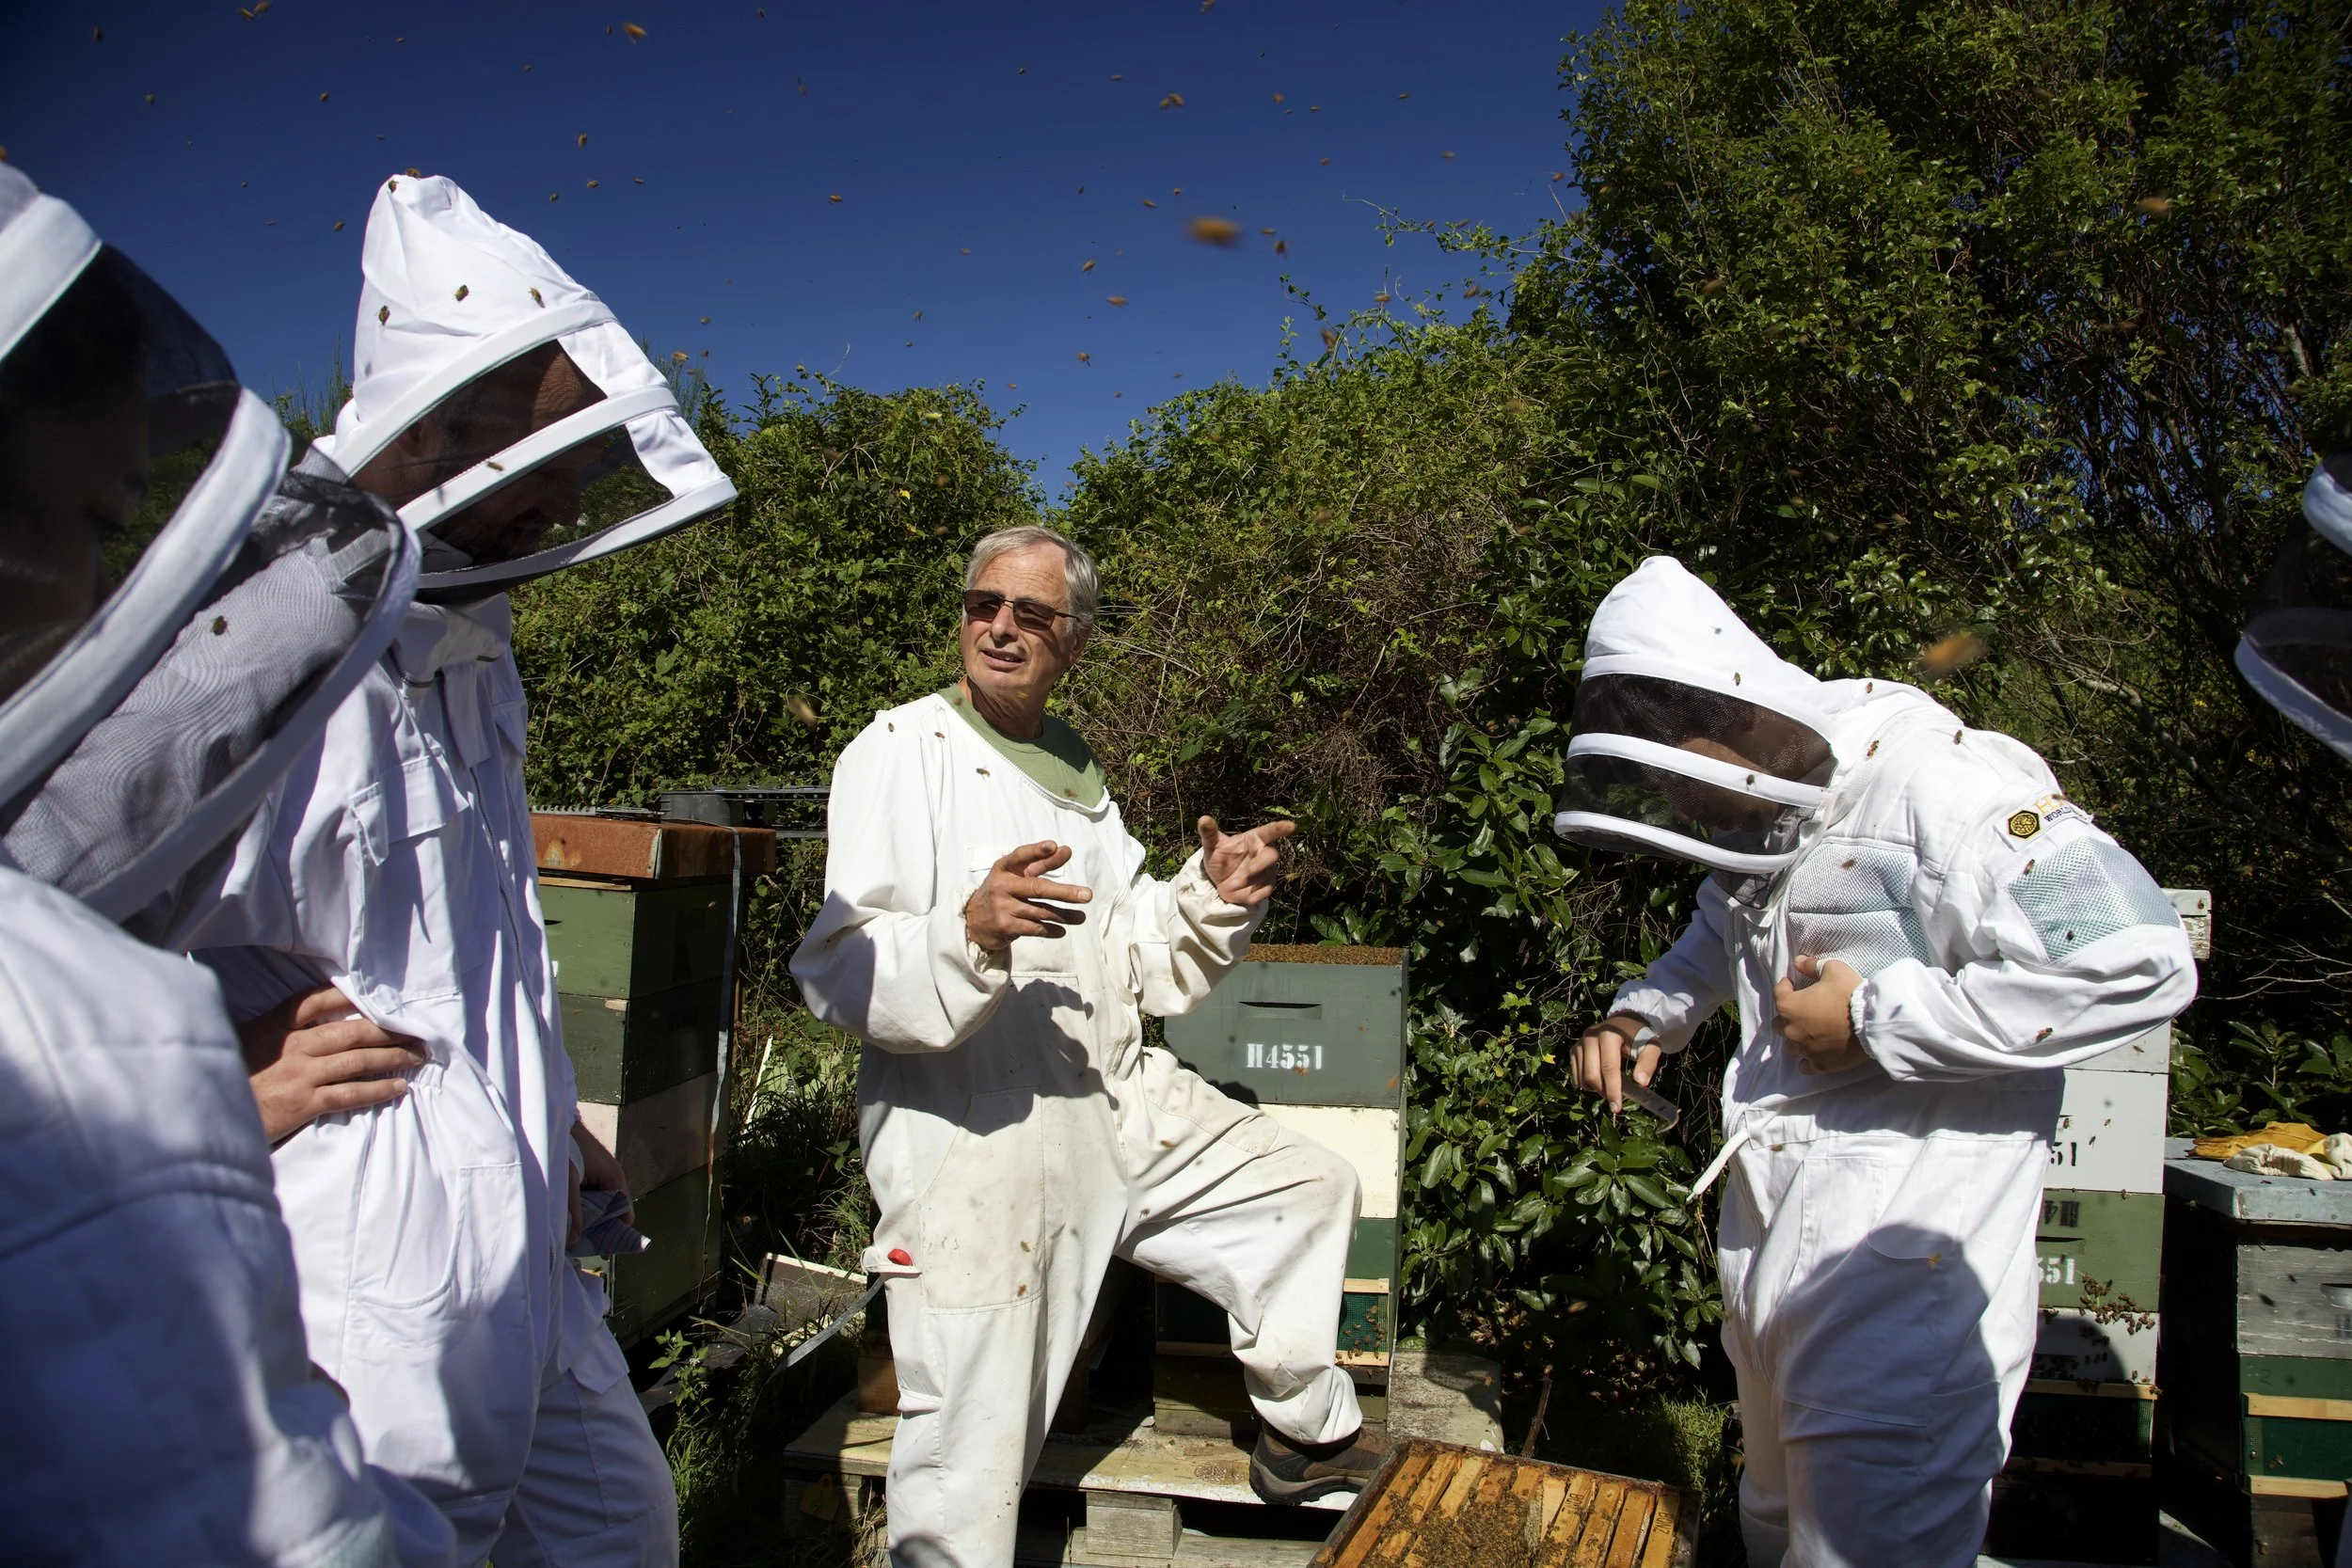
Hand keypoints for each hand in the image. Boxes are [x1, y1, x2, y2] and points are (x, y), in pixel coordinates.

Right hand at [239, 985, 426, 1142]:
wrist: (204, 1115)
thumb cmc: (222, 1081)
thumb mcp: (239, 1044)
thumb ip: (266, 1032)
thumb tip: (295, 1027)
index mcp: (274, 1026)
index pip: (315, 1000)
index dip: (349, 996)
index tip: (378, 996)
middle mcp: (292, 1045)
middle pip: (351, 1031)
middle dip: (388, 1030)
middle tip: (416, 1031)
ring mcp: (300, 1073)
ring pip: (357, 1060)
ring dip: (393, 1057)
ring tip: (417, 1056)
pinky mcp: (304, 1102)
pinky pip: (350, 1093)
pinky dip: (378, 1089)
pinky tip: (398, 1087)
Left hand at [569, 1119, 630, 1246]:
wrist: (556, 1124)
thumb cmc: (567, 1148)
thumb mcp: (569, 1181)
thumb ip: (574, 1210)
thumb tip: (574, 1238)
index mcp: (614, 1179)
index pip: (625, 1213)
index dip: (619, 1233)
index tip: (608, 1251)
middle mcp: (611, 1179)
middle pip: (613, 1211)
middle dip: (602, 1229)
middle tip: (589, 1247)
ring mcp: (600, 1177)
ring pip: (601, 1206)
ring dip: (591, 1220)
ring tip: (577, 1237)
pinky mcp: (589, 1177)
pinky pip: (592, 1198)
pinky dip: (584, 1210)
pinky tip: (570, 1219)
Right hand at [964, 840, 1091, 955]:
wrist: (973, 921)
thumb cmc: (1002, 892)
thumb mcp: (1016, 874)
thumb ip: (1042, 862)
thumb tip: (1067, 850)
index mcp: (1003, 868)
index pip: (1020, 856)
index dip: (1036, 851)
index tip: (1053, 846)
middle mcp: (1002, 886)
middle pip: (1037, 888)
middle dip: (1064, 892)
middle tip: (1087, 895)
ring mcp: (1002, 907)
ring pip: (1040, 911)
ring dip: (1064, 915)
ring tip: (1081, 917)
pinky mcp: (1005, 926)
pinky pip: (1034, 928)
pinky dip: (1050, 930)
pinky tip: (1062, 930)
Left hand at [1198, 816, 1295, 906]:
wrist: (1219, 880)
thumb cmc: (1220, 857)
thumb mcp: (1212, 845)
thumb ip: (1209, 833)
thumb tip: (1203, 819)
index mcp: (1254, 838)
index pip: (1269, 831)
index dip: (1280, 828)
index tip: (1290, 826)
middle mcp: (1264, 853)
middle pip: (1271, 856)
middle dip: (1258, 866)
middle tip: (1243, 875)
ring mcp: (1268, 871)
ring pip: (1265, 877)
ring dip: (1247, 884)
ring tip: (1227, 887)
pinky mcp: (1266, 886)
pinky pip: (1263, 892)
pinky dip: (1250, 895)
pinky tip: (1237, 896)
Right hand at [1572, 1013, 1661, 1112]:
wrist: (1624, 1022)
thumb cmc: (1638, 1036)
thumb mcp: (1650, 1046)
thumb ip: (1648, 1062)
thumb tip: (1641, 1082)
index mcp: (1609, 1035)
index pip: (1609, 1067)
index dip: (1613, 1089)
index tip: (1617, 1107)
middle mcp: (1590, 1037)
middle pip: (1592, 1074)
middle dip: (1603, 1092)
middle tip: (1616, 1100)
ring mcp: (1580, 1043)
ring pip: (1582, 1077)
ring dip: (1595, 1089)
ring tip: (1610, 1088)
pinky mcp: (1574, 1049)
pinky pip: (1576, 1074)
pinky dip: (1587, 1084)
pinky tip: (1600, 1081)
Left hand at [1772, 956, 1868, 1073]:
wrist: (1873, 1022)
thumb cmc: (1850, 993)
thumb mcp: (1833, 969)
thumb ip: (1812, 965)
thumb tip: (1798, 961)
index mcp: (1790, 1006)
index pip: (1779, 993)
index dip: (1785, 986)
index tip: (1792, 983)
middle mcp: (1791, 1030)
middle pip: (1779, 1024)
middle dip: (1787, 1016)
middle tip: (1802, 1010)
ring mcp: (1805, 1050)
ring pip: (1790, 1046)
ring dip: (1796, 1038)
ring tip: (1808, 1032)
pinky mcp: (1820, 1065)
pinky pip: (1805, 1066)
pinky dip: (1807, 1059)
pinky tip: (1813, 1053)